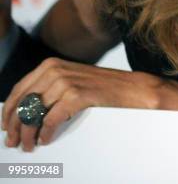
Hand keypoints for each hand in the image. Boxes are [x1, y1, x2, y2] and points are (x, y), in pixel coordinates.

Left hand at [1, 58, 159, 150]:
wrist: (131, 89)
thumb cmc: (101, 88)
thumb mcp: (71, 80)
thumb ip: (48, 88)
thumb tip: (24, 111)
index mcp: (51, 65)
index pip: (19, 90)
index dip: (9, 112)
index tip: (6, 127)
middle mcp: (55, 70)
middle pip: (23, 103)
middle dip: (15, 126)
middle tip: (15, 142)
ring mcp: (66, 81)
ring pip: (34, 113)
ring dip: (29, 134)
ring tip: (30, 145)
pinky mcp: (77, 95)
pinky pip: (51, 119)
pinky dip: (46, 132)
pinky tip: (47, 139)